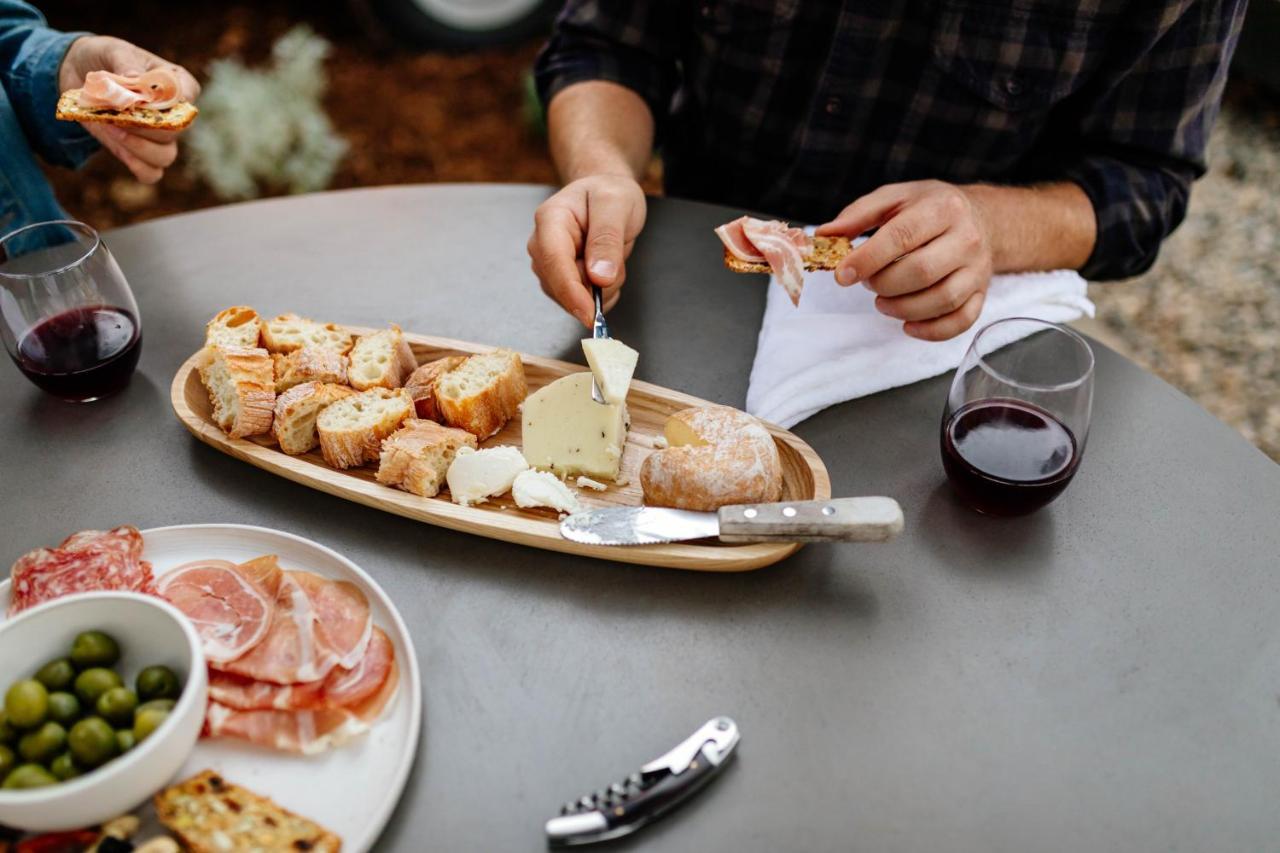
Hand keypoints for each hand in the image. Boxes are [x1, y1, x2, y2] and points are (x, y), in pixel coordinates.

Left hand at [58, 36, 199, 183]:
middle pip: (176, 131)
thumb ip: (125, 63)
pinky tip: (121, 151)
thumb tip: (134, 76)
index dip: (174, 98)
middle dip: (147, 126)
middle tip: (119, 116)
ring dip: (138, 146)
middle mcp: (173, 113)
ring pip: (165, 156)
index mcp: (176, 82)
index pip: (188, 93)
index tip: (148, 97)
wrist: (80, 74)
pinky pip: (151, 173)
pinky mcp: (140, 153)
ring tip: (111, 127)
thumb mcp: (112, 51)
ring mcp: (159, 137)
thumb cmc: (103, 58)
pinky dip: (138, 167)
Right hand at [527, 174, 646, 326]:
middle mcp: (542, 245)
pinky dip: (603, 293)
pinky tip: (608, 269)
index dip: (571, 292)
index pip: (554, 263)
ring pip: (574, 298)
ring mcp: (549, 265)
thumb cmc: (608, 193)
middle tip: (617, 254)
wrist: (605, 193)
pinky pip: (583, 302)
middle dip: (596, 285)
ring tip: (612, 255)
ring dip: (602, 287)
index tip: (589, 313)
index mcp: (550, 220)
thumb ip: (607, 239)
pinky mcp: (560, 280)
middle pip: (561, 286)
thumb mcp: (617, 204)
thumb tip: (599, 277)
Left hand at [817, 180, 993, 340]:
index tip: (842, 275)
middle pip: (921, 272)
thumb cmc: (928, 209)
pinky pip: (961, 321)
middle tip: (867, 283)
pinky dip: (931, 331)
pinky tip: (907, 325)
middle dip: (883, 284)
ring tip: (882, 302)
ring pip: (942, 299)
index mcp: (942, 208)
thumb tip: (824, 235)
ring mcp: (977, 268)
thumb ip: (858, 215)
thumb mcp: (894, 198)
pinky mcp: (982, 293)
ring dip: (902, 309)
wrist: (980, 218)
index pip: (902, 237)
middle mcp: (966, 238)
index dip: (868, 259)